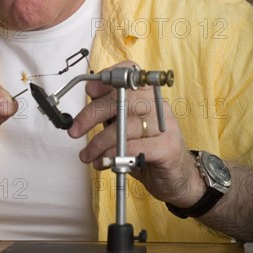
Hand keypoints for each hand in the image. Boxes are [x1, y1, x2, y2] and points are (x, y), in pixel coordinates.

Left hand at [68, 62, 205, 206]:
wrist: (177, 178)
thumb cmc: (148, 150)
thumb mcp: (126, 127)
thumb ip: (111, 111)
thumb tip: (90, 93)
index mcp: (149, 96)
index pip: (130, 74)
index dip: (108, 78)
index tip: (90, 91)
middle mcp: (159, 106)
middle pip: (123, 99)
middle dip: (92, 114)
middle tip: (75, 130)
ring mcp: (166, 126)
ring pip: (126, 125)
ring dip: (100, 142)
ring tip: (88, 155)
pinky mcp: (168, 148)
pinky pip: (136, 146)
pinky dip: (115, 154)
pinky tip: (105, 162)